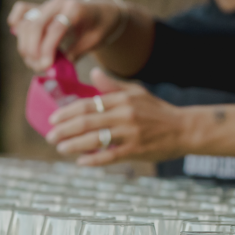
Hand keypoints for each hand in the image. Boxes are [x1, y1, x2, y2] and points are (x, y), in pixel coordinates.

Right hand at [7, 0, 122, 71]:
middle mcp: (57, 4)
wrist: (100, 12)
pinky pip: (21, 10)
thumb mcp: (94, 41)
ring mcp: (46, 5)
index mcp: (75, 9)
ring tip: (35, 63)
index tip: (46, 67)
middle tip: (40, 68)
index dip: (47, 49)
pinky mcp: (39, 8)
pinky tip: (19, 37)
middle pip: (35, 26)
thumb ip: (75, 53)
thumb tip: (54, 68)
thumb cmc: (99, 28)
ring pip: (26, 23)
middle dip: (33, 51)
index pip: (55, 28)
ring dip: (25, 47)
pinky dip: (16, 23)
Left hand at [45, 69, 189, 165]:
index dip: (67, 112)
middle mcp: (125, 115)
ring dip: (74, 145)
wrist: (184, 129)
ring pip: (95, 139)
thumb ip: (113, 85)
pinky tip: (80, 161)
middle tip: (50, 136)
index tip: (53, 119)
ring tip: (61, 148)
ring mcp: (130, 134)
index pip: (88, 104)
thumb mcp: (137, 92)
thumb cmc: (157, 110)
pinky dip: (93, 159)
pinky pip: (109, 156)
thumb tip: (93, 72)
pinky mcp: (135, 151)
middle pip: (87, 122)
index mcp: (122, 99)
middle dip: (65, 130)